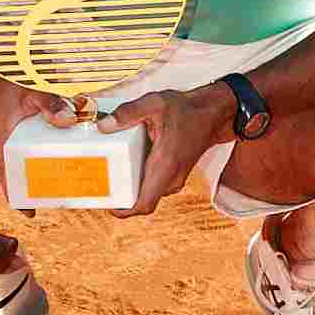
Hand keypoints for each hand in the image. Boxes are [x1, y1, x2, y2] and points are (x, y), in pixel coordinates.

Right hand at [0, 80, 72, 216]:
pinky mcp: (22, 122)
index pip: (5, 174)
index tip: (29, 214)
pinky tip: (67, 147)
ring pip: (26, 158)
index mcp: (3, 138)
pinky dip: (46, 149)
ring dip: (40, 170)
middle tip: (57, 197)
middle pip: (17, 172)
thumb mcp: (33, 90)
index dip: (15, 196)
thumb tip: (69, 120)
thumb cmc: (12, 75)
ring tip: (66, 178)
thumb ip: (50, 103)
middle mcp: (7, 139)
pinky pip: (32, 142)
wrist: (0, 57)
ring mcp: (14, 131)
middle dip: (33, 187)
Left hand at [100, 83, 236, 218]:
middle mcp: (171, 177)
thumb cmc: (188, 110)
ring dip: (131, 189)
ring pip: (148, 194)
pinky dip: (140, 181)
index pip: (144, 204)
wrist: (214, 112)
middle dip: (120, 197)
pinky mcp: (174, 173)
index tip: (105, 203)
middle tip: (101, 184)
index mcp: (165, 165)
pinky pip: (154, 185)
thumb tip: (104, 126)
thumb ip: (128, 113)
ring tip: (111, 174)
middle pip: (142, 201)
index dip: (122, 210)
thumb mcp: (155, 103)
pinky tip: (128, 164)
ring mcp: (175, 177)